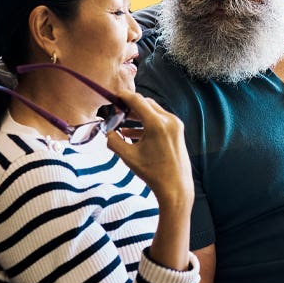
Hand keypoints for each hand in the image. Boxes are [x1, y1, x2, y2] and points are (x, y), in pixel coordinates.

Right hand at [105, 90, 192, 209]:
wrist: (175, 186)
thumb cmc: (152, 173)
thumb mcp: (128, 156)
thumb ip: (114, 140)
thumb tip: (106, 130)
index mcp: (157, 124)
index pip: (137, 100)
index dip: (123, 96)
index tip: (113, 96)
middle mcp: (168, 120)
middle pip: (146, 103)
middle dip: (130, 105)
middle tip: (116, 111)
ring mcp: (175, 124)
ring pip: (152, 111)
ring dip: (137, 114)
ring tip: (121, 121)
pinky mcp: (177, 130)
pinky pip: (159, 120)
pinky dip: (145, 123)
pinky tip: (130, 132)